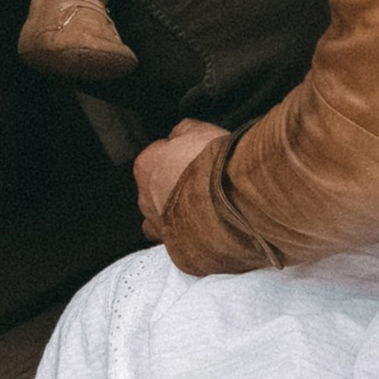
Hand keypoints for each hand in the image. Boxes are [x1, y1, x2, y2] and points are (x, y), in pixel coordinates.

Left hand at [134, 118, 228, 241]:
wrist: (232, 203)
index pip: (156, 156)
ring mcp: (159, 225)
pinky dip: (188, 235)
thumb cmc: (214, 165)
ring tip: (203, 208)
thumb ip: (184, 131)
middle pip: (156, 188)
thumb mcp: (199, 131)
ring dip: (177, 212)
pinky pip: (177, 241)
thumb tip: (180, 133)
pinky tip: (206, 228)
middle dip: (174, 185)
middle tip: (200, 182)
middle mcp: (146, 197)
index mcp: (147, 165)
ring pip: (161, 217)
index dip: (177, 155)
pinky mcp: (176, 248)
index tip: (193, 157)